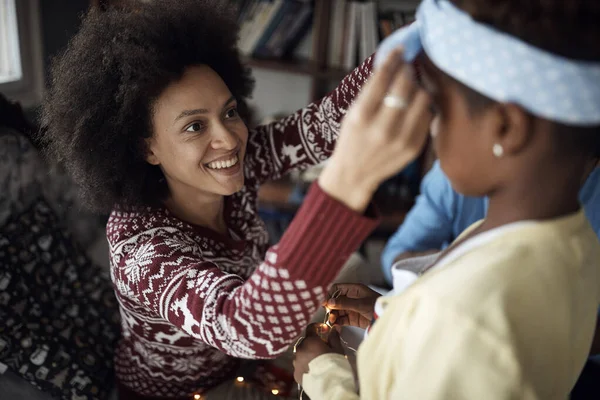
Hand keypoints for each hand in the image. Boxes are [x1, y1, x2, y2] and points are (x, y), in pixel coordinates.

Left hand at [293, 326, 343, 384]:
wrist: (329, 385)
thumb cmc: (335, 365)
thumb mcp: (337, 349)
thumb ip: (334, 338)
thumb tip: (335, 328)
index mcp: (310, 341)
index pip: (311, 328)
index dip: (318, 329)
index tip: (323, 332)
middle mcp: (300, 350)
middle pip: (306, 343)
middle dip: (312, 345)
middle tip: (322, 351)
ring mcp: (296, 362)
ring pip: (301, 355)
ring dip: (307, 356)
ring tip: (318, 364)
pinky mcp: (296, 374)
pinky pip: (299, 367)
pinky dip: (305, 367)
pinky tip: (313, 371)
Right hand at [319, 49, 432, 212]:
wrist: (354, 175)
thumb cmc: (351, 139)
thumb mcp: (352, 113)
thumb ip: (372, 91)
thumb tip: (394, 63)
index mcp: (361, 116)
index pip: (382, 78)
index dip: (393, 59)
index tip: (399, 51)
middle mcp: (381, 128)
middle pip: (406, 85)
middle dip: (408, 72)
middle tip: (406, 70)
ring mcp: (400, 140)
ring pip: (422, 99)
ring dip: (418, 89)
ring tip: (410, 90)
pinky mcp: (414, 148)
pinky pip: (427, 116)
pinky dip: (421, 108)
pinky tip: (412, 109)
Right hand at [325, 284, 379, 328]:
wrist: (387, 320)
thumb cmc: (377, 307)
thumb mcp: (361, 304)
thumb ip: (345, 303)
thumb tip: (329, 302)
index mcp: (354, 290)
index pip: (337, 289)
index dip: (330, 295)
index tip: (326, 303)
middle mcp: (351, 298)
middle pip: (335, 301)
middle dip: (330, 307)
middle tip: (328, 313)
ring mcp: (352, 308)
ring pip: (337, 310)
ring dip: (333, 315)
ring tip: (331, 320)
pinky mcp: (353, 319)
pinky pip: (342, 319)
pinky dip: (337, 322)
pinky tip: (335, 324)